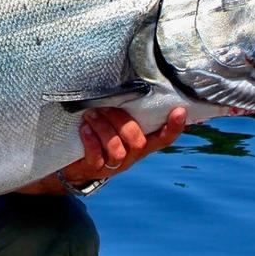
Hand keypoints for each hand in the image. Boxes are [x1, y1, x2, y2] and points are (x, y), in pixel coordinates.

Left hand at [64, 106, 186, 181]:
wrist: (75, 165)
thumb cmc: (98, 138)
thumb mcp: (115, 127)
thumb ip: (125, 114)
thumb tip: (129, 86)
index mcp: (140, 145)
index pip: (163, 139)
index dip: (173, 128)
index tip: (179, 110)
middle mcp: (130, 156)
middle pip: (137, 142)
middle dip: (122, 122)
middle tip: (104, 108)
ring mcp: (113, 165)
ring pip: (117, 149)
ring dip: (104, 128)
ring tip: (90, 115)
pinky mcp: (94, 169)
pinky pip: (96, 156)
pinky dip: (91, 140)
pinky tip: (84, 128)